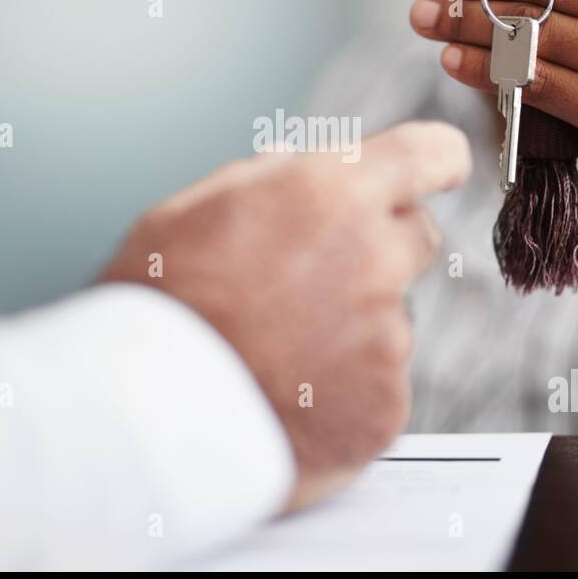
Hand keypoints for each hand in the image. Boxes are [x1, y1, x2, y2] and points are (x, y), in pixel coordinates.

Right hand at [100, 121, 471, 509]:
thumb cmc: (157, 312)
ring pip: (392, 315)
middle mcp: (373, 261)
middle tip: (311, 277)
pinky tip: (291, 393)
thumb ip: (272, 178)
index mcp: (330, 196)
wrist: (143, 424)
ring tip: (278, 351)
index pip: (431, 154)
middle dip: (379, 245)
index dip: (432, 160)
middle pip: (418, 235)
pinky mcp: (385, 407)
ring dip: (352, 325)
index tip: (434, 169)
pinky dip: (345, 388)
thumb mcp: (193, 209)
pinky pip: (380, 384)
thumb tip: (307, 166)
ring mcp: (385, 340)